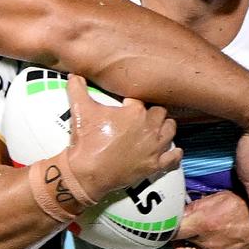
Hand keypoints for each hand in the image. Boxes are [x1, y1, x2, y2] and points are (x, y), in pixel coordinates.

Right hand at [63, 75, 181, 202]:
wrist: (86, 174)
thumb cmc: (86, 141)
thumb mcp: (80, 111)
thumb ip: (77, 89)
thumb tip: (74, 74)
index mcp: (135, 112)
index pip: (141, 100)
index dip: (133, 103)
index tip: (127, 106)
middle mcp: (149, 127)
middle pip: (160, 113)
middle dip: (152, 114)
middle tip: (141, 118)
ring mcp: (154, 147)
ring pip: (171, 130)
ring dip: (165, 128)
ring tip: (156, 129)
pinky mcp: (155, 165)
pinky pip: (174, 158)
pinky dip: (174, 154)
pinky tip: (172, 150)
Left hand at [171, 191, 248, 248]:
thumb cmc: (246, 205)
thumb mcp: (220, 197)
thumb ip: (196, 206)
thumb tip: (178, 211)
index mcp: (206, 224)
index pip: (172, 231)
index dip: (164, 227)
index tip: (164, 222)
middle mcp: (209, 246)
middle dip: (175, 245)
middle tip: (180, 233)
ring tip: (192, 240)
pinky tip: (206, 246)